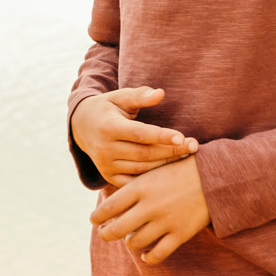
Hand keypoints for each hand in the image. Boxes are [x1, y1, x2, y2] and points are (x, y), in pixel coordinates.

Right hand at [72, 88, 197, 185]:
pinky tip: (170, 171)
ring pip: (142, 169)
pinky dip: (152, 178)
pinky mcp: (109, 176)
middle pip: (145, 153)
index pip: (140, 134)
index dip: (162, 136)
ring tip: (187, 156)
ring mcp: (106, 165)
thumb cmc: (108, 108)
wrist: (82, 126)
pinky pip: (135, 181)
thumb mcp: (119, 97)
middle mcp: (105, 149)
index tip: (183, 137)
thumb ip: (140, 95)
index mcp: (108, 127)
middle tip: (194, 146)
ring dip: (166, 164)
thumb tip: (160, 93)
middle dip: (171, 151)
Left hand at [91, 156, 210, 263]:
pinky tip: (146, 255)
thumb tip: (108, 207)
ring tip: (130, 238)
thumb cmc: (178, 172)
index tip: (94, 220)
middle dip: (106, 234)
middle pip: (115, 230)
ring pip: (134, 243)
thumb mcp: (151, 173)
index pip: (107, 208)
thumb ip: (131, 188)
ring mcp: (165, 222)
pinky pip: (157, 254)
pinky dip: (149, 258)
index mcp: (140, 188)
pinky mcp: (180, 234)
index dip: (96, 218)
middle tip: (105, 234)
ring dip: (129, 242)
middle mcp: (149, 206)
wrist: (213, 177)